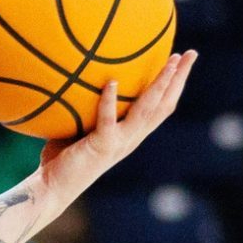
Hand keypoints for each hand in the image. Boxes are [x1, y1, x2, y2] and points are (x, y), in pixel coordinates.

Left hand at [39, 51, 197, 198]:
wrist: (52, 189)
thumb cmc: (61, 158)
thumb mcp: (77, 126)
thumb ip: (84, 106)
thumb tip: (77, 72)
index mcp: (131, 134)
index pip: (160, 106)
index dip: (174, 84)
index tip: (182, 60)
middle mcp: (132, 138)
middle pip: (165, 104)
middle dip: (180, 78)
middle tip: (190, 53)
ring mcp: (120, 143)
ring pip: (148, 110)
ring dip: (161, 84)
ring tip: (170, 61)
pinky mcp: (103, 146)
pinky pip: (108, 119)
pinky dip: (110, 100)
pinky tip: (113, 81)